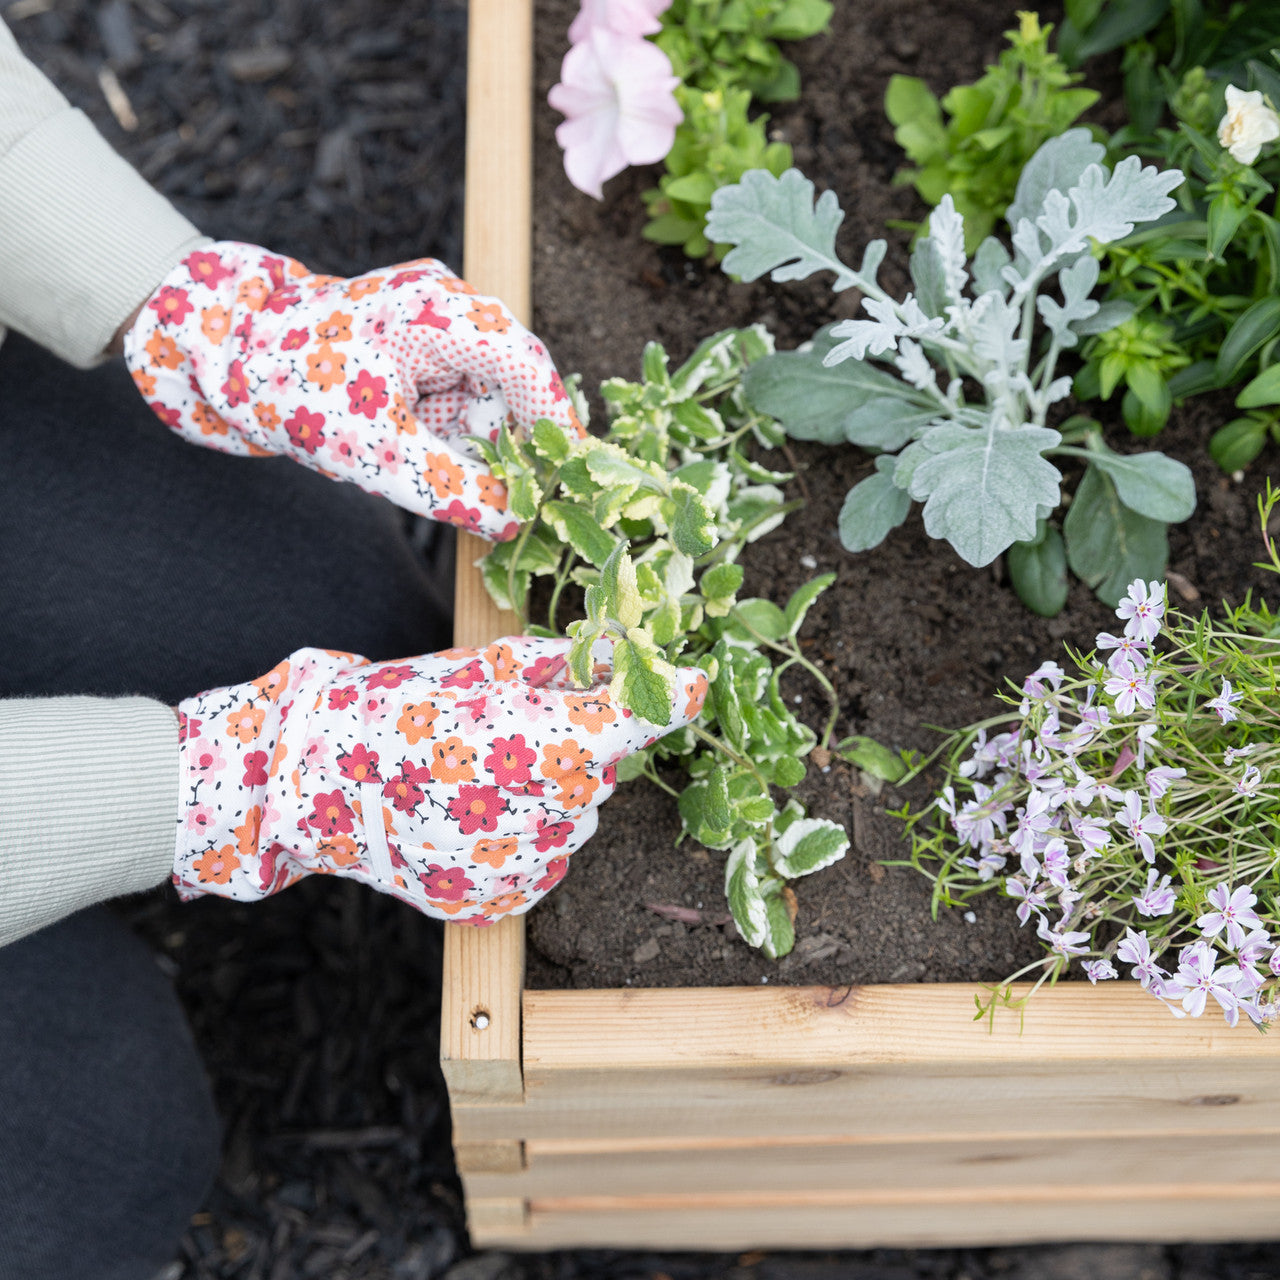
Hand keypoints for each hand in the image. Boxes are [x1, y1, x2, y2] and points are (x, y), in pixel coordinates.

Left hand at [123, 244, 581, 539]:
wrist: (216, 356)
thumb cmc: (289, 387)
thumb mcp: (373, 450)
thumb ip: (452, 487)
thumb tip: (517, 521)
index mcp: (441, 311)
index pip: (528, 367)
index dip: (557, 428)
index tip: (573, 483)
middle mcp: (448, 309)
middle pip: (512, 387)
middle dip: (511, 449)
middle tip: (510, 507)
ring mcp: (433, 328)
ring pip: (485, 402)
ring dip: (475, 451)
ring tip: (434, 482)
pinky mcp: (417, 353)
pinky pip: (455, 405)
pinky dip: (450, 443)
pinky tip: (421, 464)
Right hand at [172, 637, 707, 922]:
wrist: (314, 783)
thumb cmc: (398, 710)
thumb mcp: (481, 666)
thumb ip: (561, 666)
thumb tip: (624, 659)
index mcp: (550, 742)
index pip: (644, 717)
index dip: (675, 694)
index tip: (690, 683)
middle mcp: (552, 811)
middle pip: (603, 771)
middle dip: (578, 745)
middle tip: (512, 730)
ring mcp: (527, 863)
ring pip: (575, 817)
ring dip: (549, 794)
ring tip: (477, 778)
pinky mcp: (503, 901)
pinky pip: (543, 859)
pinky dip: (521, 836)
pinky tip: (470, 817)